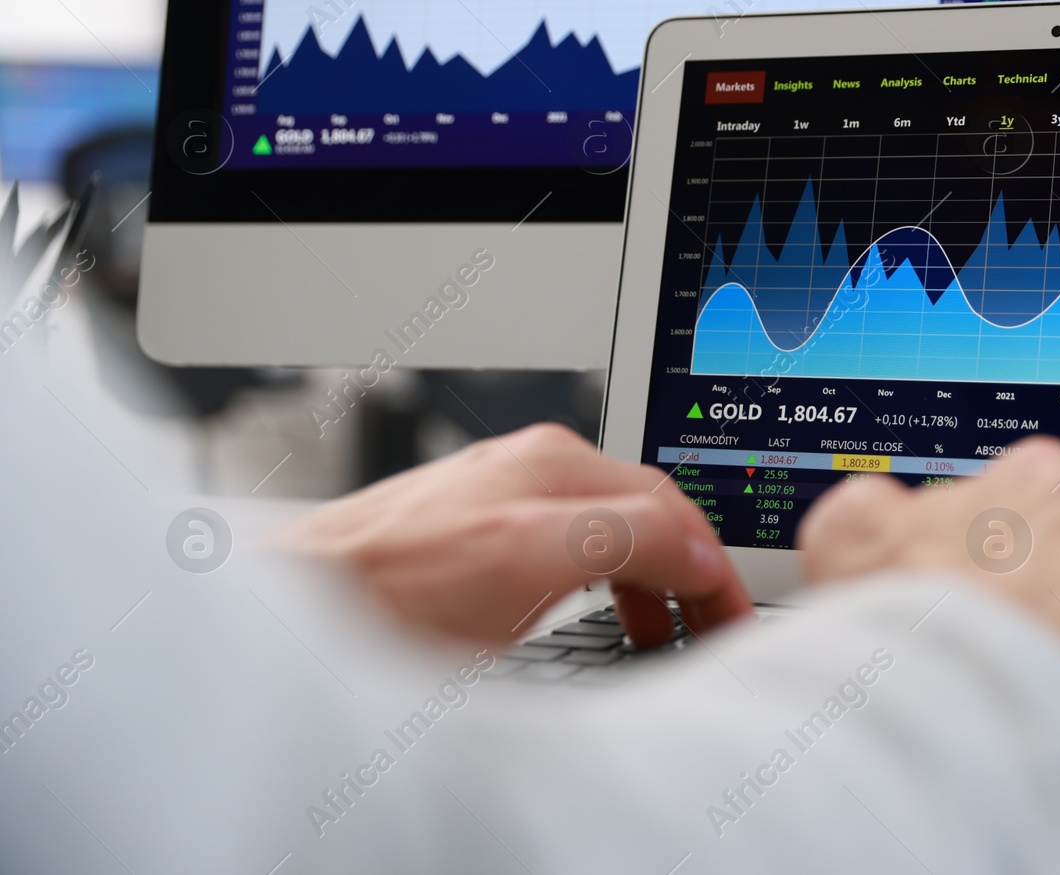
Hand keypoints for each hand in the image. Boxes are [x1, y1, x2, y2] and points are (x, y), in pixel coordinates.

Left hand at [276, 424, 752, 645]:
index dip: (714, 572)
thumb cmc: (380, 595)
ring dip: (647, 575)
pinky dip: (603, 573)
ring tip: (656, 630)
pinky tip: (591, 606)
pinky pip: (569, 538)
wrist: (290, 608)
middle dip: (688, 571)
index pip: (672, 508)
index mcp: (552, 467)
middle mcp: (529, 467)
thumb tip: (693, 548)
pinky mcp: (476, 524)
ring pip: (608, 524)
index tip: (731, 622)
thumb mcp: (522, 565)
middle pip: (646, 510)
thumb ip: (621, 542)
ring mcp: (501, 491)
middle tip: (706, 631)